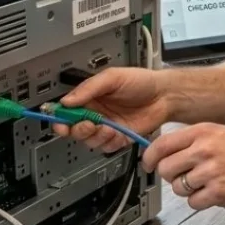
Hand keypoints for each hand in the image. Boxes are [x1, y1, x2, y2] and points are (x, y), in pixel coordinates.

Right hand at [56, 68, 171, 152]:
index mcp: (90, 97)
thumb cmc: (141, 82)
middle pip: (74, 129)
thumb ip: (89, 88)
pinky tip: (118, 133)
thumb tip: (67, 100)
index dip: (60, 118)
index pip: (66, 110)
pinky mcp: (119, 138)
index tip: (60, 122)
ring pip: (89, 141)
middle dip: (78, 130)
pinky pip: (106, 147)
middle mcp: (96, 113)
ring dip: (97, 136)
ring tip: (109, 127)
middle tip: (89, 124)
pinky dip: (110, 142)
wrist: (164, 95)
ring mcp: (107, 127)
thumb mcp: (112, 77)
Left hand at [142, 123, 224, 210]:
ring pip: (178, 187)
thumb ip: (193, 140)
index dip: (150, 157)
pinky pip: (193, 202)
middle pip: (166, 168)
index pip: (162, 144)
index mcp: (203, 132)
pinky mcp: (218, 192)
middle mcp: (204, 150)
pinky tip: (213, 193)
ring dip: (188, 190)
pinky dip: (200, 201)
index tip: (148, 164)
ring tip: (205, 183)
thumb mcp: (220, 133)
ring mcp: (211, 171)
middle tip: (182, 177)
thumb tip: (165, 150)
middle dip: (171, 177)